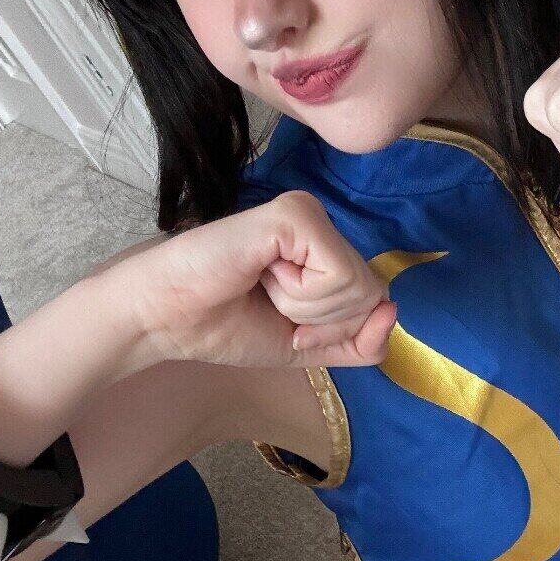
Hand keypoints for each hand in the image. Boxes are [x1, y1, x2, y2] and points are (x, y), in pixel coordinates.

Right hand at [124, 191, 395, 369]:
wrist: (166, 319)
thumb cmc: (225, 326)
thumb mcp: (307, 346)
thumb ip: (358, 343)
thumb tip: (393, 311)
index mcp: (324, 249)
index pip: (374, 304)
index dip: (333, 332)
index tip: (285, 324)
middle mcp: (321, 224)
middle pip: (372, 295)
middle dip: (322, 323)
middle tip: (271, 304)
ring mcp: (309, 214)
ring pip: (358, 287)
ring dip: (306, 308)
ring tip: (262, 285)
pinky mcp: (296, 214)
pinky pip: (337, 275)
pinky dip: (300, 295)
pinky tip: (261, 273)